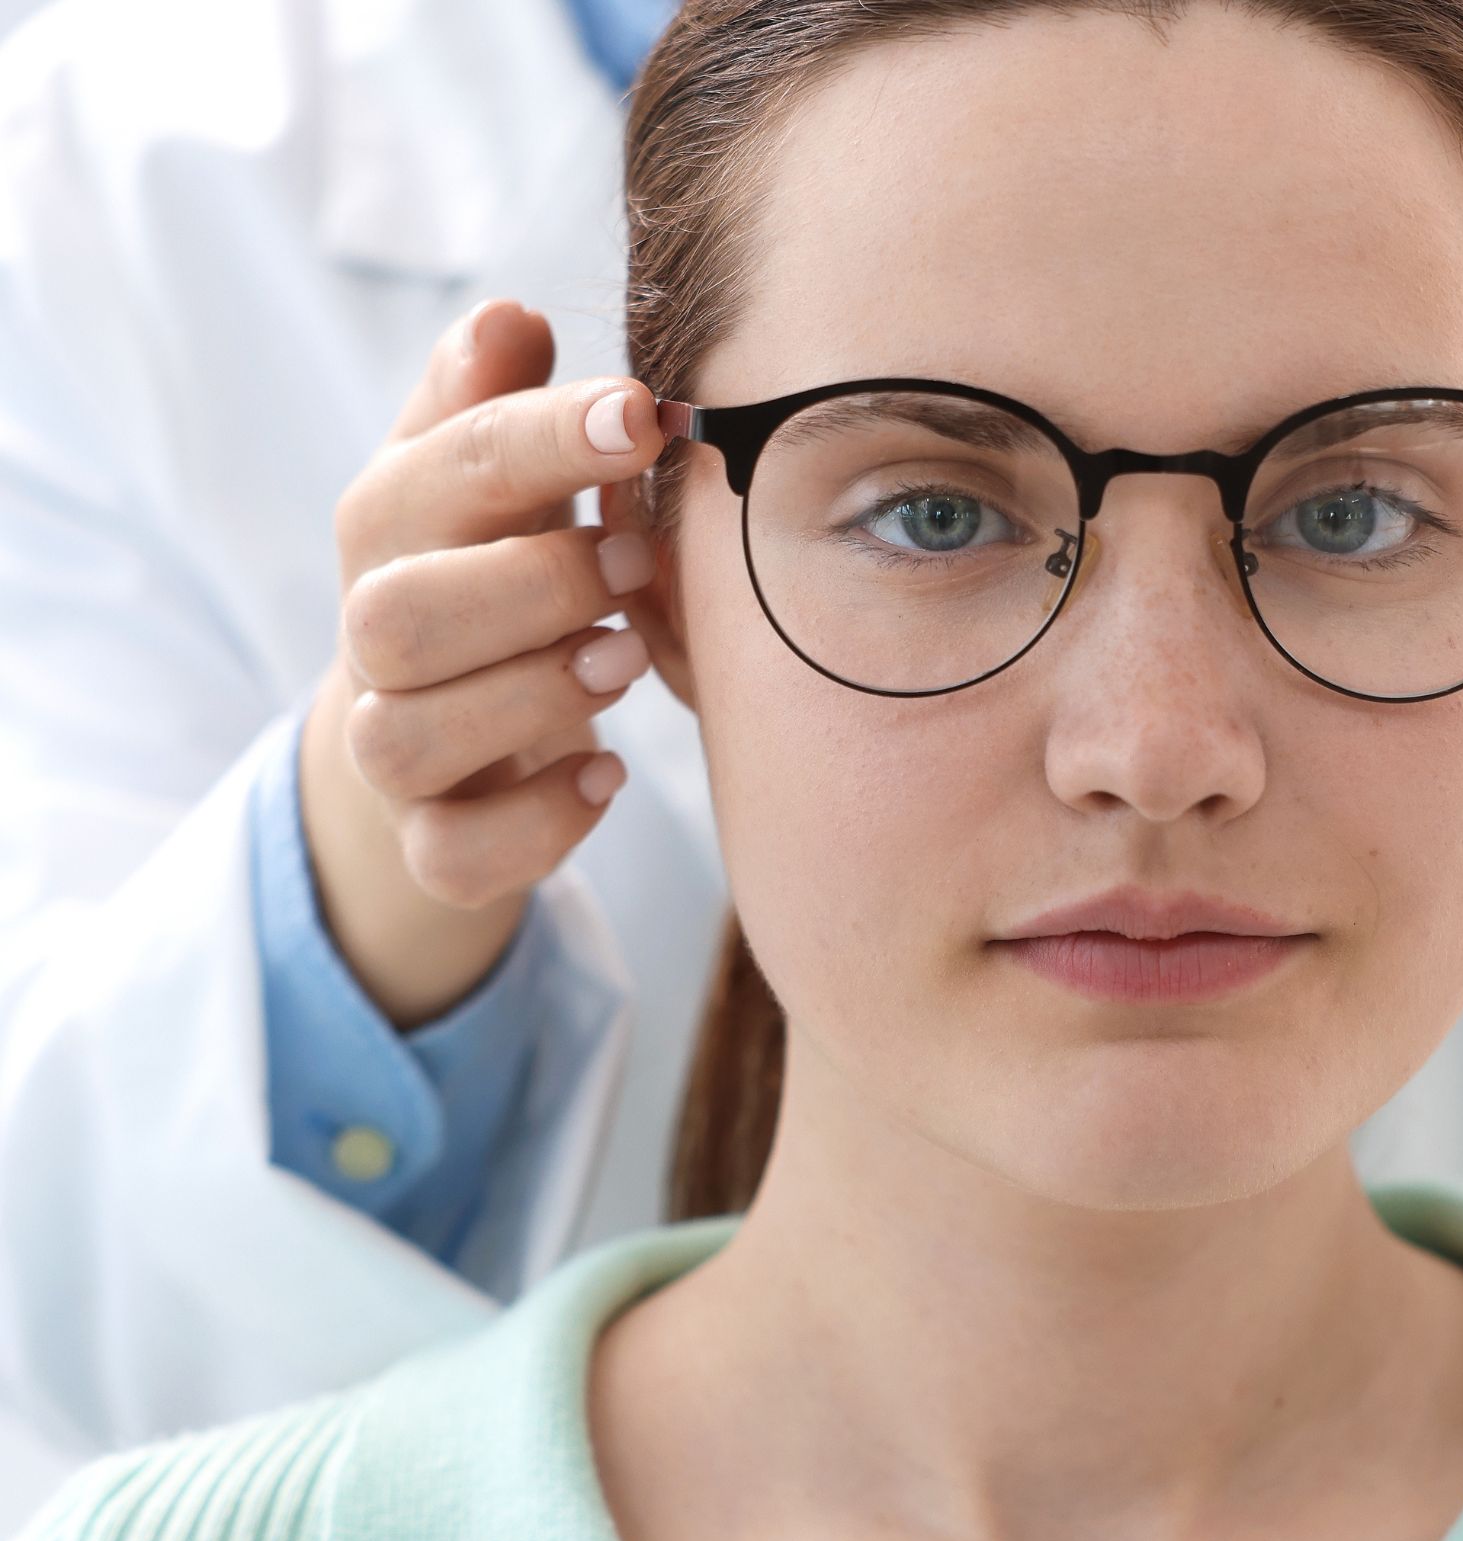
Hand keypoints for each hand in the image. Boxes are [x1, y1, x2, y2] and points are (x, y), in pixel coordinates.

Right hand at [300, 299, 666, 1026]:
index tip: (643, 416)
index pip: (444, 469)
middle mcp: (372, 635)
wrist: (449, 715)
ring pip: (408, 740)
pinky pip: (452, 856)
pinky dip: (536, 825)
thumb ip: (498, 404)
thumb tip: (511, 315)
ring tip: (626, 658)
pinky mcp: (430, 839)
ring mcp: (391, 749)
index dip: (542, 439)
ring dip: (529, 696)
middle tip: (638, 564)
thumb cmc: (495, 564)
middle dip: (530, 586)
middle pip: (395, 618)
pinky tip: (608, 773)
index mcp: (391, 523)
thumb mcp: (495, 479)